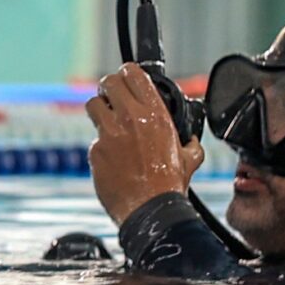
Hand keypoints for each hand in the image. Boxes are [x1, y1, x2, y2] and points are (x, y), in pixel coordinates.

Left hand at [85, 63, 203, 224]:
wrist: (151, 211)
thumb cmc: (169, 186)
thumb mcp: (190, 159)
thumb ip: (190, 143)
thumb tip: (191, 140)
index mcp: (155, 114)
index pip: (133, 74)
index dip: (127, 73)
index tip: (126, 78)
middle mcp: (131, 119)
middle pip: (108, 82)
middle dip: (108, 87)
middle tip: (111, 97)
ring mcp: (110, 134)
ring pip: (93, 104)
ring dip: (99, 110)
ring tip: (106, 122)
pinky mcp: (96, 151)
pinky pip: (94, 139)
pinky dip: (101, 146)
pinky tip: (112, 159)